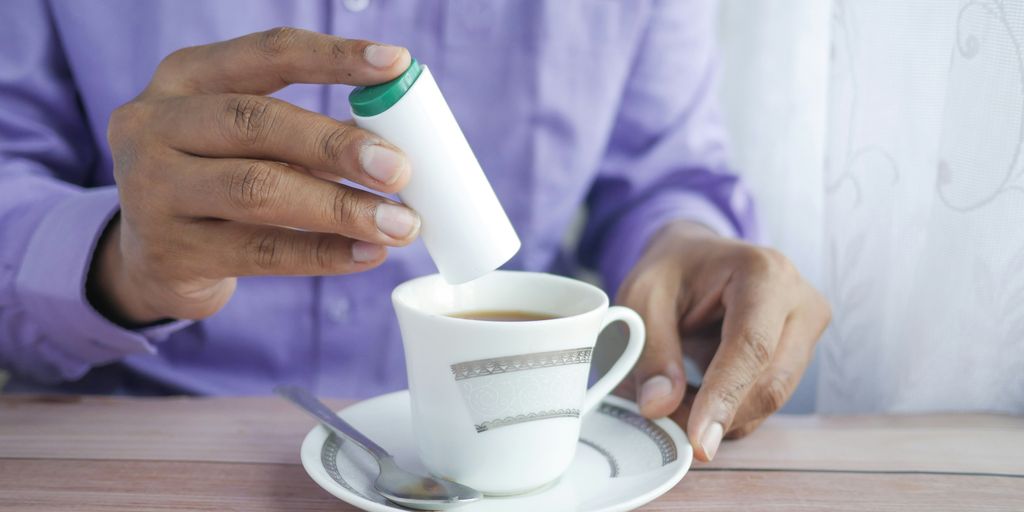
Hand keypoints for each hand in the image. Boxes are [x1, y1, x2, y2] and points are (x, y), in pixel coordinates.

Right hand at [91, 28, 418, 324]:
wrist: (144, 259)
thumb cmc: (214, 182)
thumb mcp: (244, 142)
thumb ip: (306, 134)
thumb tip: (393, 142)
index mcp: (185, 78)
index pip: (267, 54)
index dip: (335, 57)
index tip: (396, 64)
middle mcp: (155, 125)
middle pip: (256, 123)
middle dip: (337, 146)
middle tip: (400, 168)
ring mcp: (153, 191)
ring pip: (258, 190)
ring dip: (340, 208)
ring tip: (399, 223)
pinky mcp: (170, 253)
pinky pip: (261, 252)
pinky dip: (324, 253)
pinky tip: (368, 254)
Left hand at [617, 220, 830, 461]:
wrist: (697, 257)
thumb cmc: (673, 270)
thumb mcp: (643, 298)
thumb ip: (650, 351)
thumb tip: (660, 407)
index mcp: (764, 272)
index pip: (752, 347)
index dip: (725, 397)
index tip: (698, 439)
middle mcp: (800, 301)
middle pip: (770, 383)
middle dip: (717, 415)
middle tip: (664, 420)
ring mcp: (808, 330)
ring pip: (770, 399)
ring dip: (720, 415)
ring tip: (674, 397)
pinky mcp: (802, 356)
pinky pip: (767, 400)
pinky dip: (729, 410)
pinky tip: (697, 394)